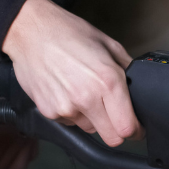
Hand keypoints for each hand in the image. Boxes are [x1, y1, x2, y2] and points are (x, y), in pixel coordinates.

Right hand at [1, 0, 143, 146]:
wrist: (29, 30)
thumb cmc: (68, 33)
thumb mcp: (108, 44)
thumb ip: (127, 69)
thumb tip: (138, 87)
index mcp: (107, 82)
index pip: (127, 127)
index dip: (136, 131)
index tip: (136, 128)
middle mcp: (87, 99)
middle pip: (112, 138)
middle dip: (117, 130)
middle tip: (115, 117)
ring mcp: (66, 108)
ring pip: (90, 129)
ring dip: (92, 118)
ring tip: (83, 93)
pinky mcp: (48, 111)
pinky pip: (69, 122)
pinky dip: (72, 113)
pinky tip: (67, 92)